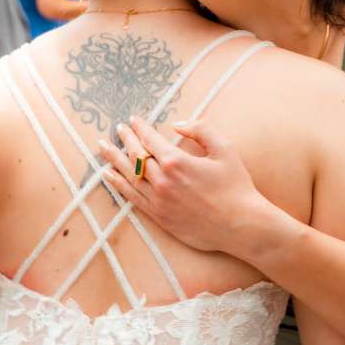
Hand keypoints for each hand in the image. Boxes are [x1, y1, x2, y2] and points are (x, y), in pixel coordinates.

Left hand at [98, 116, 272, 253]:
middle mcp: (163, 181)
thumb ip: (201, 130)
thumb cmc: (236, 186)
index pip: (150, 140)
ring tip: (103, 149)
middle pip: (136, 156)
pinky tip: (108, 177)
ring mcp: (159, 201)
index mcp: (177, 162)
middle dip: (125, 140)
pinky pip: (132, 198)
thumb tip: (178, 124)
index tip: (133, 119)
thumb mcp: (224, 149)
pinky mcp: (159, 218)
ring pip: (129, 176)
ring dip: (114, 160)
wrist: (241, 225)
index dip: (140, 128)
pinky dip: (118, 185)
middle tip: (117, 130)